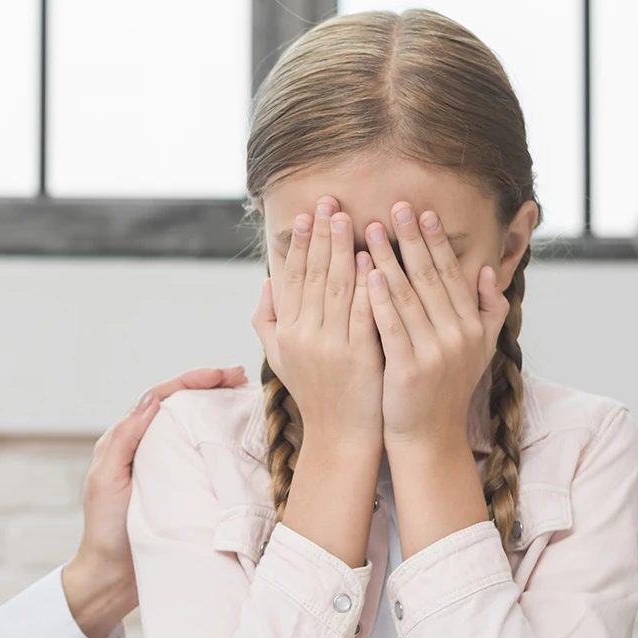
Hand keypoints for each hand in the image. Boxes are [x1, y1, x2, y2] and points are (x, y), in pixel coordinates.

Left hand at [62, 363, 249, 637]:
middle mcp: (146, 448)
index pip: (162, 398)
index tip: (223, 374)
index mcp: (126, 440)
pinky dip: (221, 444)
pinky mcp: (181, 489)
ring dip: (218, 411)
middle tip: (242, 379)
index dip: (192, 381)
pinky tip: (242, 442)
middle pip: (181, 407)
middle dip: (211, 388)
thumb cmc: (105, 531)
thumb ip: (125, 439)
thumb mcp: (107, 481)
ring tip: (246, 400)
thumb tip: (151, 399)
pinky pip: (202, 458)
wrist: (113, 579)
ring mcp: (166, 468)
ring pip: (193, 429)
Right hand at [250, 197, 382, 450]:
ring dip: (342, 250)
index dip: (299, 245)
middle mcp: (303, 336)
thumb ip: (268, 319)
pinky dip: (365, 284)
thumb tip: (266, 281)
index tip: (306, 215)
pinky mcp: (358, 356)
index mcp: (285, 332)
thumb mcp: (281, 357)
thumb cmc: (316, 393)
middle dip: (321, 236)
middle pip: (312, 275)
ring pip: (335, 288)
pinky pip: (361, 312)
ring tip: (349, 218)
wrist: (341, 436)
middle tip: (329, 202)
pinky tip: (371, 259)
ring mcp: (330, 346)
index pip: (291, 279)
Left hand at [364, 203, 507, 451]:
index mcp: (471, 326)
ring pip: (408, 296)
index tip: (422, 211)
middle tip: (395, 205)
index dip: (435, 241)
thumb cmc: (445, 390)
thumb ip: (488, 311)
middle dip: (411, 239)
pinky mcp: (410, 368)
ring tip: (369, 230)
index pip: (450, 274)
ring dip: (388, 259)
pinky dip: (379, 299)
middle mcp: (458, 334)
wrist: (430, 438)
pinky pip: (392, 326)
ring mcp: (435, 352)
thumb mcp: (478, 350)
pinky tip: (367, 274)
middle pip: (429, 277)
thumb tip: (488, 272)